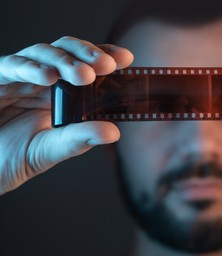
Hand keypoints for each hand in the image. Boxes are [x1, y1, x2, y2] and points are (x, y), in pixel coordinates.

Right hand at [0, 36, 133, 194]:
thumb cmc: (16, 156)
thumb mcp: (53, 149)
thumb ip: (80, 138)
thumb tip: (114, 132)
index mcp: (62, 93)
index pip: (86, 66)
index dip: (104, 57)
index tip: (127, 59)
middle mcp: (44, 80)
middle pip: (67, 52)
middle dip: (88, 54)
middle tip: (107, 65)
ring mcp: (20, 77)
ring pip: (43, 53)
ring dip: (64, 61)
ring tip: (83, 75)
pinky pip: (12, 66)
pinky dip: (30, 68)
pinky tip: (48, 76)